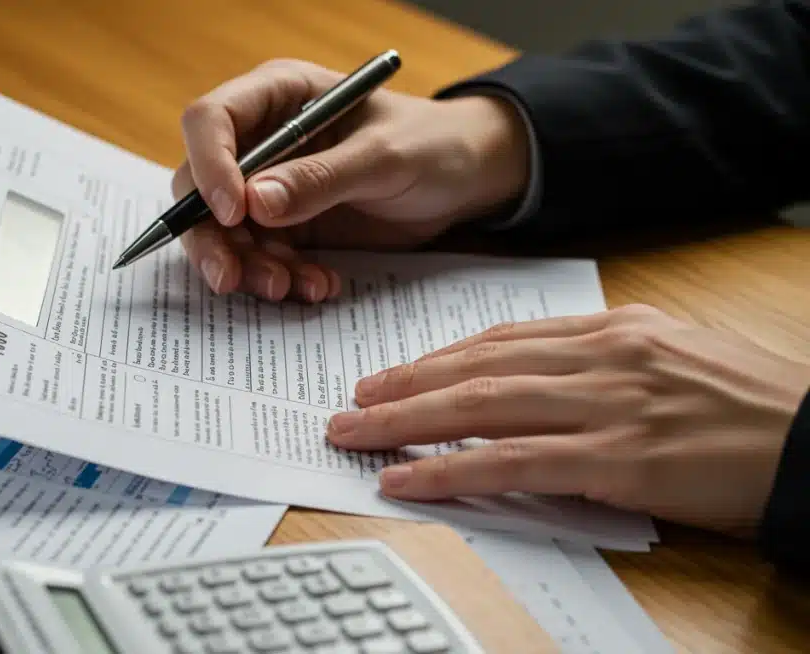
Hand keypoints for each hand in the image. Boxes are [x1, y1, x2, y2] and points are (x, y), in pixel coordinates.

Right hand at [172, 58, 529, 302]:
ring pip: (223, 232)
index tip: (231, 213)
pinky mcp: (286, 227)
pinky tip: (318, 285)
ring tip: (293, 287)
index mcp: (278, 96)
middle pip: (199, 184)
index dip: (208, 166)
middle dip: (212, 236)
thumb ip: (321, 178)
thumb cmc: (431, 144)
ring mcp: (270, 186)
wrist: (464, 179)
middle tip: (231, 278)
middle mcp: (262, 139)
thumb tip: (254, 203)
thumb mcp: (384, 158)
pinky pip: (259, 258)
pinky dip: (280, 278)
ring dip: (250, 267)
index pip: (210, 121)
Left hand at [325, 304, 809, 536]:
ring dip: (405, 421)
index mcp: (615, 328)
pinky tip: (407, 477)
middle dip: (403, 385)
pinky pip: (513, 462)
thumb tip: (537, 383)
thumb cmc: (751, 408)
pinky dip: (450, 467)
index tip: (392, 372)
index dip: (437, 358)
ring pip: (480, 406)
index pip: (502, 339)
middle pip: (476, 367)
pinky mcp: (619, 458)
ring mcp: (609, 404)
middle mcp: (603, 356)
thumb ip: (603, 364)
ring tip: (355, 432)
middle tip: (349, 400)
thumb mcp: (675, 359)